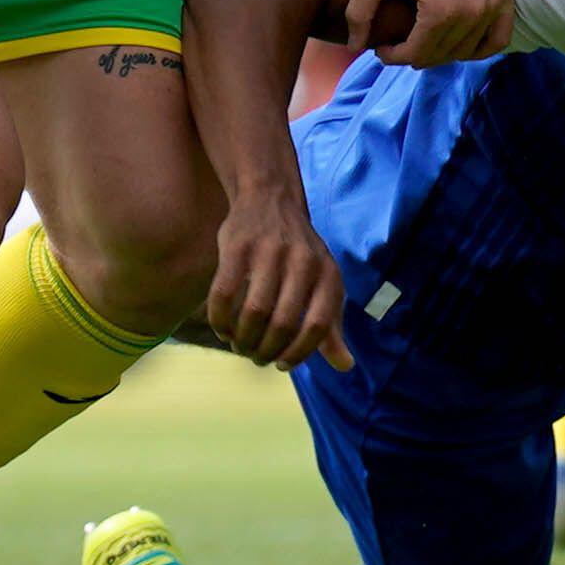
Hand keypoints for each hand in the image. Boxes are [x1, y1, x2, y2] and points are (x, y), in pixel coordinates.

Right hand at [205, 189, 352, 372]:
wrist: (271, 198)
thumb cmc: (300, 254)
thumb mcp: (323, 283)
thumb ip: (331, 325)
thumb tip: (345, 366)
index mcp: (327, 274)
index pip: (317, 325)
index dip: (298, 352)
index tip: (282, 365)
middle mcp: (302, 261)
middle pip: (282, 323)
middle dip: (265, 350)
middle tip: (255, 357)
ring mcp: (269, 252)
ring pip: (254, 312)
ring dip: (242, 339)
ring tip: (239, 345)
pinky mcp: (237, 247)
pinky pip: (224, 294)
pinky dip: (220, 319)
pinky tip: (222, 329)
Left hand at [348, 0, 514, 66]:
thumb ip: (359, 11)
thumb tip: (354, 46)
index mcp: (440, 11)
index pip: (415, 55)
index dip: (392, 56)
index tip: (381, 47)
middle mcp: (471, 13)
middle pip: (439, 56)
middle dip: (413, 55)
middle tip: (398, 44)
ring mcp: (492, 6)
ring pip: (464, 51)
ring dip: (441, 53)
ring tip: (422, 40)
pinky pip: (497, 40)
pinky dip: (478, 49)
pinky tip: (457, 42)